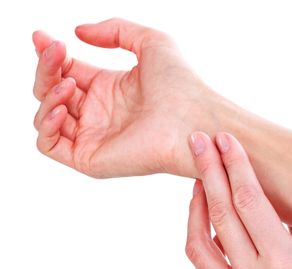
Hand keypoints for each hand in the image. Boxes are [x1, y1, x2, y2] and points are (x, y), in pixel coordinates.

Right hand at [32, 18, 215, 177]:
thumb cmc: (181, 84)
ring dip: (47, 94)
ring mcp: (94, 137)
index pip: (67, 71)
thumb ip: (115, 30)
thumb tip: (78, 32)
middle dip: (46, 68)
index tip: (42, 37)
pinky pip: (49, 146)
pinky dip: (45, 125)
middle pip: (52, 91)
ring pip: (46, 116)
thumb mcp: (150, 42)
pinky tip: (61, 106)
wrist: (193, 118)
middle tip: (54, 50)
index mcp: (109, 89)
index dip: (51, 55)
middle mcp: (99, 114)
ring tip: (68, 82)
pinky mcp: (91, 159)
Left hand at [185, 132, 291, 268]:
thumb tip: (264, 206)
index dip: (235, 165)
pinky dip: (202, 241)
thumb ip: (289, 233)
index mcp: (287, 265)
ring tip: (200, 183)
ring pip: (199, 245)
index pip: (251, 202)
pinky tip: (210, 225)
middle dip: (207, 171)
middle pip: (221, 215)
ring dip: (196, 208)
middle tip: (198, 142)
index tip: (224, 140)